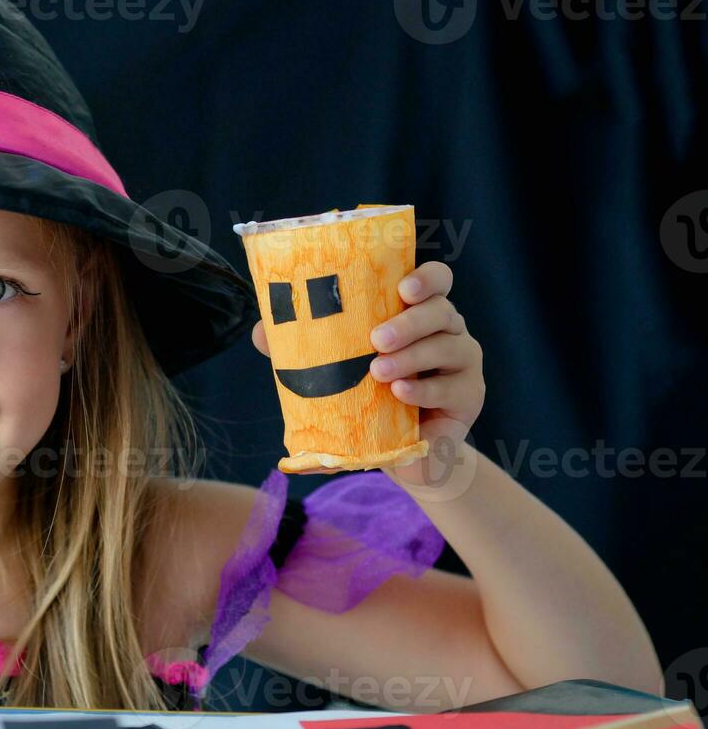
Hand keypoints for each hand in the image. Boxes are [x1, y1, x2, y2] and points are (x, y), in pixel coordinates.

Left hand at [251, 260, 485, 482]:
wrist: (396, 451)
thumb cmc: (366, 395)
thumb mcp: (335, 368)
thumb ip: (301, 348)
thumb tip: (260, 333)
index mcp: (416, 311)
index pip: (435, 281)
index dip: (425, 277)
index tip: (402, 286)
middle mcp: (446, 330)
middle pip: (441, 311)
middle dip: (409, 322)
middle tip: (376, 338)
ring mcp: (463, 362)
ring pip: (448, 346)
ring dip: (411, 357)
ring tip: (378, 372)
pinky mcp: (469, 397)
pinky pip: (451, 388)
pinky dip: (423, 390)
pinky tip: (400, 394)